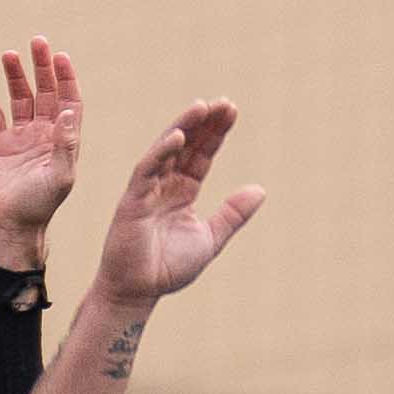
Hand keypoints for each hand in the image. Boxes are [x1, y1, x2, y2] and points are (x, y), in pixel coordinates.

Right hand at [0, 37, 80, 265]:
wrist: (12, 226)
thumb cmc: (41, 206)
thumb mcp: (61, 176)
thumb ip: (66, 144)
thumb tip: (69, 111)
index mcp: (62, 140)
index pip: (68, 101)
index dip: (66, 78)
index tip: (61, 56)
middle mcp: (43, 135)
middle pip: (44, 93)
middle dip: (41, 67)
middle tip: (37, 41)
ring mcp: (19, 139)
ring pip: (18, 99)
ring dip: (15, 77)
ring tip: (9, 54)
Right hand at [94, 100, 264, 305]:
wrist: (140, 290)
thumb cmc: (168, 267)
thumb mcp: (211, 237)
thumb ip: (233, 214)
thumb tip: (260, 189)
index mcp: (182, 192)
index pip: (201, 155)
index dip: (216, 134)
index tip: (232, 112)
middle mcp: (163, 185)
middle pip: (186, 146)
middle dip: (204, 123)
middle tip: (224, 103)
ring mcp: (146, 190)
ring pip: (165, 150)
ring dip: (183, 126)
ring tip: (202, 106)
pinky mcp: (132, 200)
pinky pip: (146, 170)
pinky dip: (161, 152)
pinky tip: (178, 136)